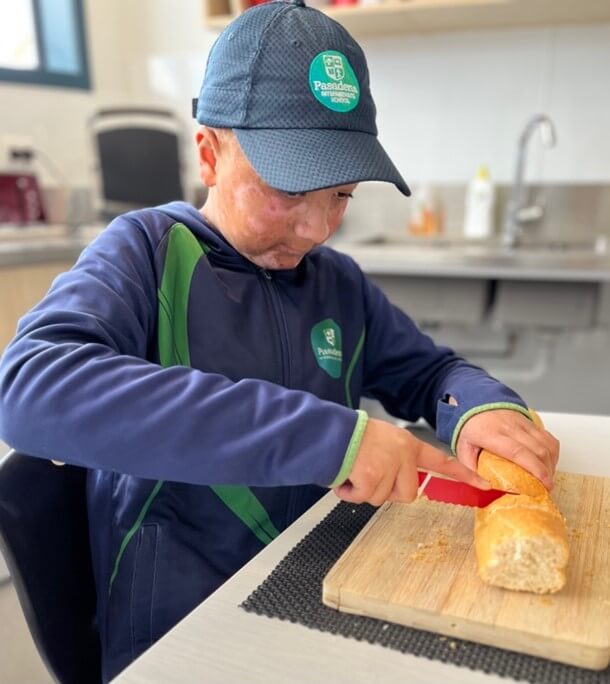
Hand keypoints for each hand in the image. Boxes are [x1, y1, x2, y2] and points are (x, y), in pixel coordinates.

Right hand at [333, 417, 491, 505]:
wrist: (331, 433)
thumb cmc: (353, 439)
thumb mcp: (384, 443)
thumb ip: (398, 461)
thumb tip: (401, 484)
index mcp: (408, 445)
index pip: (442, 461)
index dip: (464, 475)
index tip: (485, 484)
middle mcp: (403, 455)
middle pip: (408, 493)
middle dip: (387, 490)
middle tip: (370, 474)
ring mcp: (389, 466)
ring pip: (384, 498)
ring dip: (365, 490)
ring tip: (355, 470)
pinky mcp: (373, 477)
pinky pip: (365, 498)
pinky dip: (351, 493)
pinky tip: (347, 476)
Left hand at [455, 409, 558, 488]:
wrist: (477, 404)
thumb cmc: (471, 428)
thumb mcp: (463, 448)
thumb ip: (470, 469)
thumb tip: (485, 486)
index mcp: (491, 435)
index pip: (518, 452)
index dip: (535, 469)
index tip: (544, 484)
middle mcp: (510, 427)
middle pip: (538, 450)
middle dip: (547, 471)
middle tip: (546, 488)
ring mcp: (522, 423)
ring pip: (547, 444)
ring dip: (552, 463)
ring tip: (547, 478)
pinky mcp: (530, 422)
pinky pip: (548, 438)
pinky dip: (553, 453)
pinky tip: (548, 464)